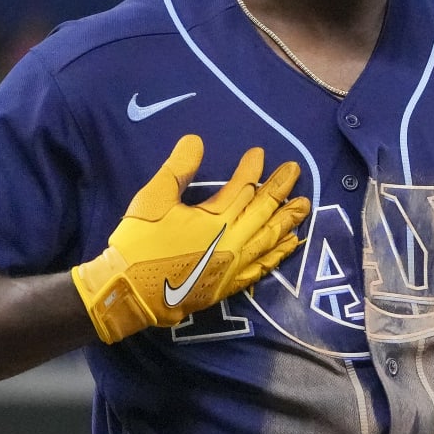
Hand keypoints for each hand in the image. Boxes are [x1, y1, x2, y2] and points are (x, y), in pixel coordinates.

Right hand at [72, 134, 308, 343]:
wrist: (129, 293)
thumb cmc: (139, 244)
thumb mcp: (153, 198)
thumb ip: (178, 168)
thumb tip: (197, 140)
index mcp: (215, 219)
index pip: (242, 188)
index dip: (252, 168)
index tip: (259, 153)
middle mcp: (232, 242)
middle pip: (264, 211)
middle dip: (280, 189)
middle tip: (296, 170)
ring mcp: (234, 266)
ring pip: (269, 239)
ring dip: (287, 220)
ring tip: (304, 205)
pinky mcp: (229, 285)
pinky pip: (262, 267)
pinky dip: (278, 254)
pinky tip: (289, 245)